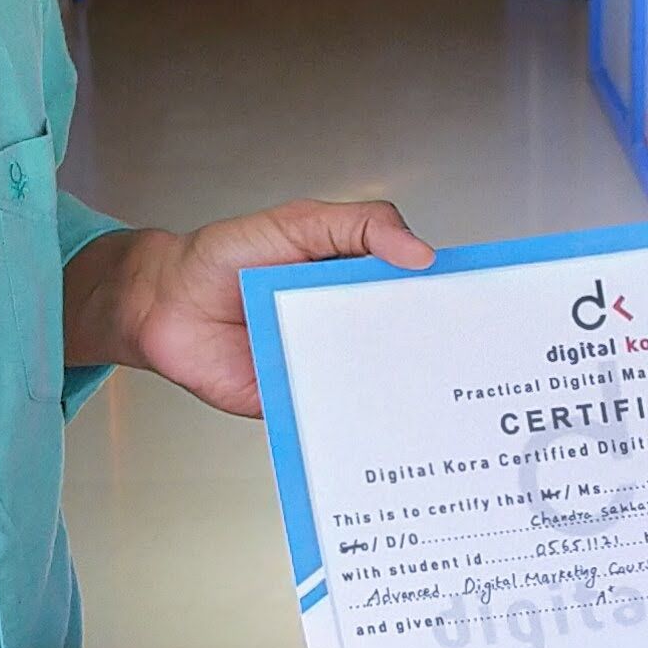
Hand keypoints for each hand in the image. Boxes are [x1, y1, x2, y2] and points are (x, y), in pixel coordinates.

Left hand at [72, 201, 435, 414]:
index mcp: (354, 281)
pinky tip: (376, 424)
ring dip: (403, 393)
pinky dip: (353, 425)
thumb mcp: (299, 223)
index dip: (449, 300)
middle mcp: (345, 328)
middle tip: (469, 358)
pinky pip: (335, 419)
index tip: (483, 306)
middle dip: (437, 355)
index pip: (414, 292)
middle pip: (405, 346)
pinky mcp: (299, 403)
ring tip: (437, 396)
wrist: (164, 304)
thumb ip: (359, 227)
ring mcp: (323, 368)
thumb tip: (419, 253)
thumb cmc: (224, 257)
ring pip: (376, 387)